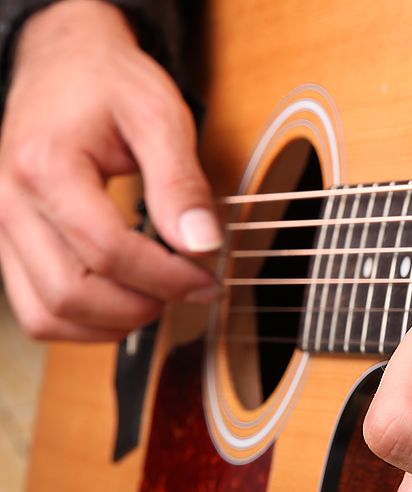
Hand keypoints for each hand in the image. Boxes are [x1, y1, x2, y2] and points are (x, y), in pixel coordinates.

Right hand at [0, 0, 220, 340]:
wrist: (62, 63)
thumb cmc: (108, 83)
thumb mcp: (160, 115)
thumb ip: (181, 182)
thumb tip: (202, 244)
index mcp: (46, 167)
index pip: (107, 252)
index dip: (166, 278)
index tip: (207, 279)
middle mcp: (11, 203)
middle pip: (71, 294)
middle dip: (142, 306)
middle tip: (189, 290)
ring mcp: (3, 229)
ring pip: (47, 315)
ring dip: (112, 324)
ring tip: (159, 299)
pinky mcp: (10, 244)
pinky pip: (37, 310)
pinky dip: (84, 322)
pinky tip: (126, 301)